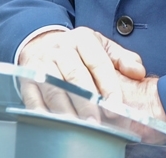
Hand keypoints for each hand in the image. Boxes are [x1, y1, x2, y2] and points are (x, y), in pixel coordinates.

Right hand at [16, 27, 150, 117]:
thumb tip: (138, 73)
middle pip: (75, 76)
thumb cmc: (79, 51)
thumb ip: (123, 59)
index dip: (108, 85)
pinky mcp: (27, 76)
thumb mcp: (102, 47)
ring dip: (68, 109)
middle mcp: (60, 48)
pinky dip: (44, 112)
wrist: (43, 43)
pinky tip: (56, 123)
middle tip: (99, 121)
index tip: (116, 105)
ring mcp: (42, 62)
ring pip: (55, 88)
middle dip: (88, 101)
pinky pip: (34, 97)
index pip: (97, 62)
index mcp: (82, 38)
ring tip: (80, 126)